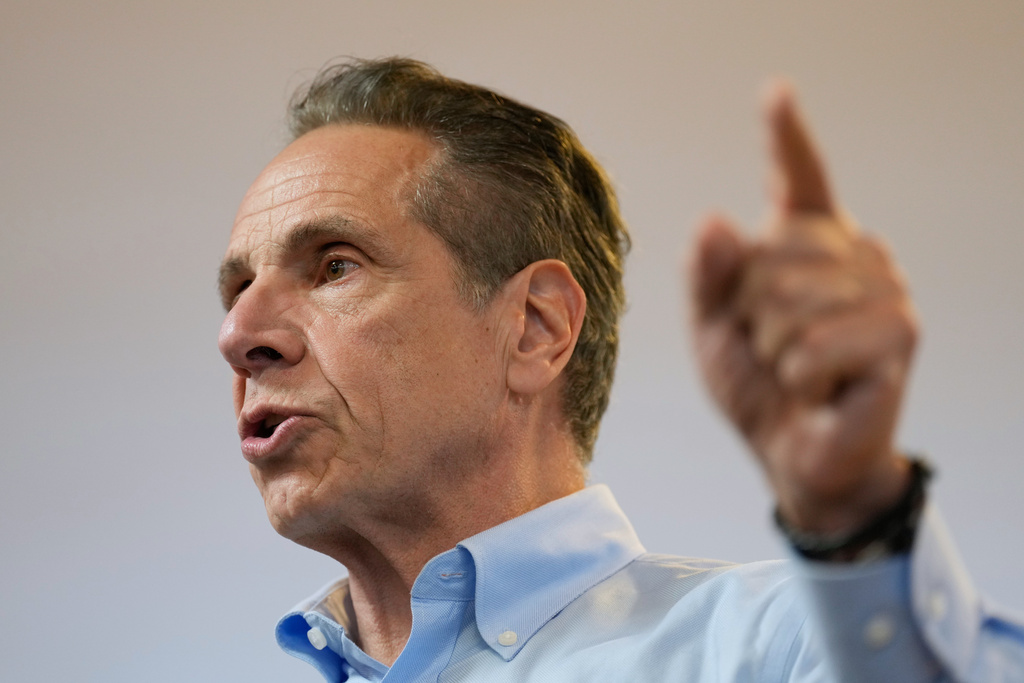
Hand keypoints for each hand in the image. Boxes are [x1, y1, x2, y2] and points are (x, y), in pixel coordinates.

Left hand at [689, 81, 916, 535]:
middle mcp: (851, 252)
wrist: (790, 451)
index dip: (785, 136)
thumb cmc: (756, 384)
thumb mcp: (712, 328)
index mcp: (804, 245)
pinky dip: (802, 376)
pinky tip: (821, 388)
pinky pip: (817, 344)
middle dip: (751, 313)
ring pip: (791, 299)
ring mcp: (883, 287)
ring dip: (776, 349)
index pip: (798, 178)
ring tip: (797, 369)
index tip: (775, 92)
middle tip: (773, 346)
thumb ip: (706, 276)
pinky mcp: (900, 332)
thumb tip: (715, 220)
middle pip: (771, 255)